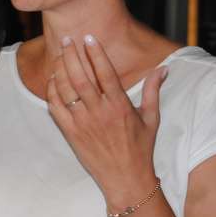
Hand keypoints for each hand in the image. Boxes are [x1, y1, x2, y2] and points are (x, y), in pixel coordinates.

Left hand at [46, 35, 165, 198]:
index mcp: (119, 106)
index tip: (89, 37)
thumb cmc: (140, 149)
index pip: (105, 72)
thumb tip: (162, 69)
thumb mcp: (151, 118)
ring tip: (59, 54)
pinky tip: (53, 79)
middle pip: (81, 77)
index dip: (96, 53)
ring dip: (61, 69)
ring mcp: (83, 123)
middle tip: (67, 39)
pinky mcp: (71, 133)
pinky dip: (52, 91)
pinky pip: (56, 108)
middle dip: (72, 55)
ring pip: (66, 90)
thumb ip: (153, 90)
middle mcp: (99, 113)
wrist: (125, 179)